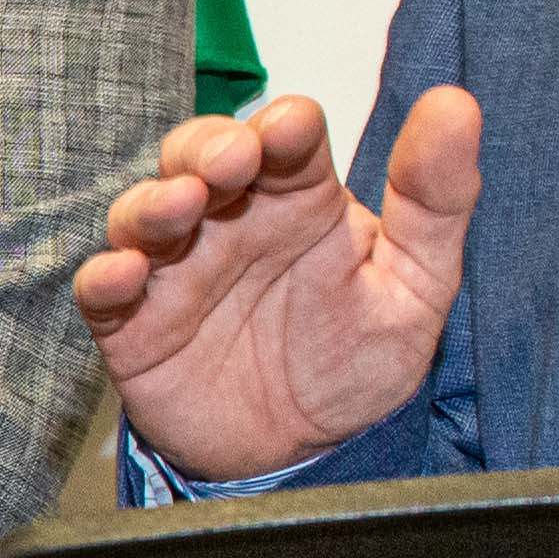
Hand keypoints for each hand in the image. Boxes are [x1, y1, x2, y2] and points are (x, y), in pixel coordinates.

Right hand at [73, 88, 482, 480]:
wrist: (302, 453)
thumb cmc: (354, 360)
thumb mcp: (416, 284)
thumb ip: (436, 200)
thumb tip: (454, 104)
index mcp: (298, 198)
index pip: (285, 139)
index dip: (284, 126)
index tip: (291, 129)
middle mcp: (229, 220)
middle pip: (198, 154)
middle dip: (206, 147)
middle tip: (230, 161)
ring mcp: (176, 269)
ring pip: (143, 211)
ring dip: (154, 201)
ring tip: (180, 206)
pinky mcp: (134, 324)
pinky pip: (103, 290)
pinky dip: (104, 276)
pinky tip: (124, 275)